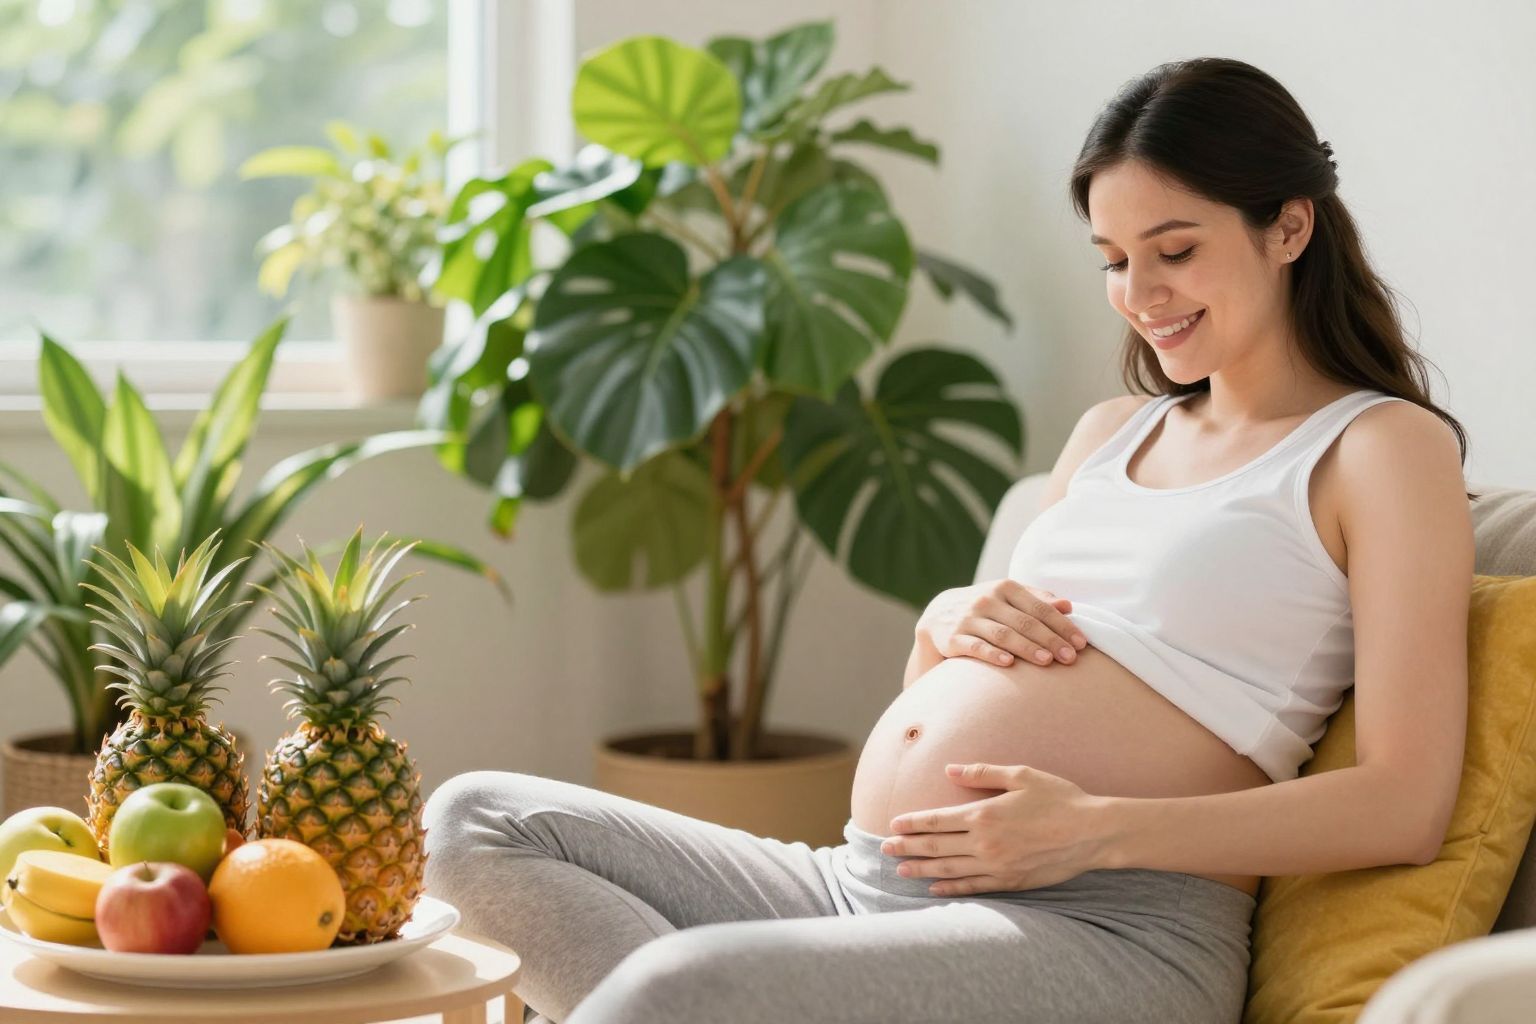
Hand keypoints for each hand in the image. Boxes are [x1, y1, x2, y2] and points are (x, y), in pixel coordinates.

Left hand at [882, 763, 1110, 895]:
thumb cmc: (1059, 797)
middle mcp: (986, 843)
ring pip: (950, 869)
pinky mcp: (1011, 882)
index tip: (893, 825)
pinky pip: (973, 887)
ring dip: (922, 870)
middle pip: (937, 846)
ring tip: (900, 871)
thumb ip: (982, 773)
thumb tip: (949, 770)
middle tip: (884, 850)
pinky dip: (950, 887)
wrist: (1092, 832)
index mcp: (985, 814)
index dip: (913, 823)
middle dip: (907, 847)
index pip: (937, 820)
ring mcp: (997, 866)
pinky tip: (934, 888)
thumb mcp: (1021, 775)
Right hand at [917, 580, 1086, 668]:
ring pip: (1002, 634)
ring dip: (1026, 648)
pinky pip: (975, 647)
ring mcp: (968, 618)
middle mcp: (985, 600)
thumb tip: (1068, 606)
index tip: (1081, 644)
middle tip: (1070, 658)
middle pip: (1025, 622)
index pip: (1040, 607)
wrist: (936, 615)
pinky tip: (1009, 663)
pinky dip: (992, 654)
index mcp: (1004, 588)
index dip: (1062, 625)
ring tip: (1047, 661)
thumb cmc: (985, 608)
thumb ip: (1037, 600)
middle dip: (1050, 640)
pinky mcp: (952, 637)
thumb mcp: (1008, 598)